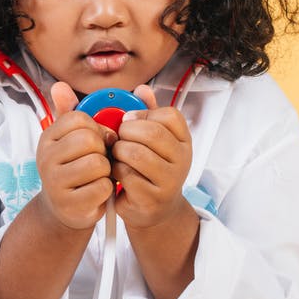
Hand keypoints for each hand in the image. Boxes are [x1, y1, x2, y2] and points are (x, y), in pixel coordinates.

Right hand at [33, 82, 115, 229]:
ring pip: (97, 164)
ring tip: (98, 176)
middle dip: (102, 150)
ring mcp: (54, 182)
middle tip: (99, 160)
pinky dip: (107, 190)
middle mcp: (45, 158)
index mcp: (48, 137)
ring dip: (106, 171)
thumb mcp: (72, 139)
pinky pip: (102, 188)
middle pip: (89, 140)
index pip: (78, 119)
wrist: (66, 208)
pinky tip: (98, 192)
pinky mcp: (69, 204)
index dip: (97, 128)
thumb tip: (59, 85)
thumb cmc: (76, 167)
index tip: (98, 140)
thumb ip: (71, 112)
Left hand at [110, 84, 193, 228]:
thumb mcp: (151, 140)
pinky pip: (126, 175)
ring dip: (118, 152)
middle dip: (126, 132)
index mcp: (183, 140)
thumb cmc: (149, 169)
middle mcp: (182, 159)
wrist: (154, 210)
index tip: (130, 122)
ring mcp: (170, 180)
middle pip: (151, 133)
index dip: (143, 115)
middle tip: (119, 139)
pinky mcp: (153, 198)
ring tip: (118, 157)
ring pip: (135, 153)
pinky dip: (116, 172)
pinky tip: (118, 175)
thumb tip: (141, 88)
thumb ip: (147, 113)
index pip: (169, 116)